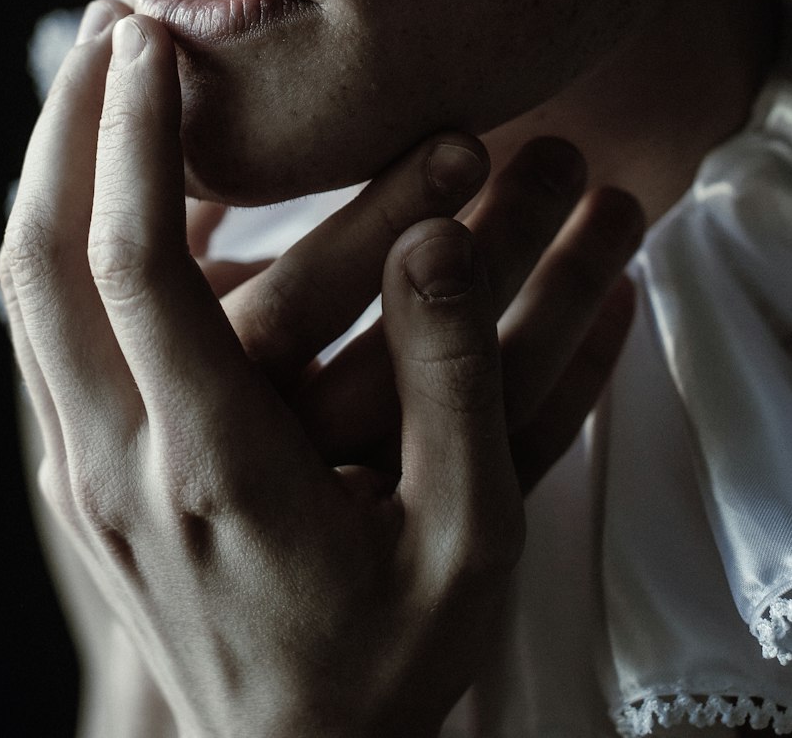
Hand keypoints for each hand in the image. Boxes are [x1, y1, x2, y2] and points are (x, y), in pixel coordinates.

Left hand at [0, 0, 641, 737]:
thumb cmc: (392, 659)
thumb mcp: (470, 540)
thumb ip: (456, 383)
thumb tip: (434, 238)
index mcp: (215, 471)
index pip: (135, 268)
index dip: (136, 139)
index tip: (157, 38)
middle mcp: (120, 467)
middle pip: (40, 262)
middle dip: (68, 126)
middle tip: (113, 24)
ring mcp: (83, 478)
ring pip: (22, 294)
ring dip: (51, 172)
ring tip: (95, 78)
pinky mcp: (81, 481)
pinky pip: (41, 334)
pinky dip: (58, 238)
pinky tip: (102, 183)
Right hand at [195, 141, 641, 494]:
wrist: (249, 658)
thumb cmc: (194, 475)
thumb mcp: (166, 362)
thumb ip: (182, 262)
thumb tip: (190, 135)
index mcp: (213, 408)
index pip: (302, 304)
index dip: (381, 210)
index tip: (460, 134)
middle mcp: (299, 465)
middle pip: (406, 355)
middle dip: (493, 243)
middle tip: (561, 152)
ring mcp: (379, 504)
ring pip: (487, 402)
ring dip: (561, 288)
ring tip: (617, 197)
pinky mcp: (442, 533)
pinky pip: (532, 455)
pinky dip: (585, 370)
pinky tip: (625, 298)